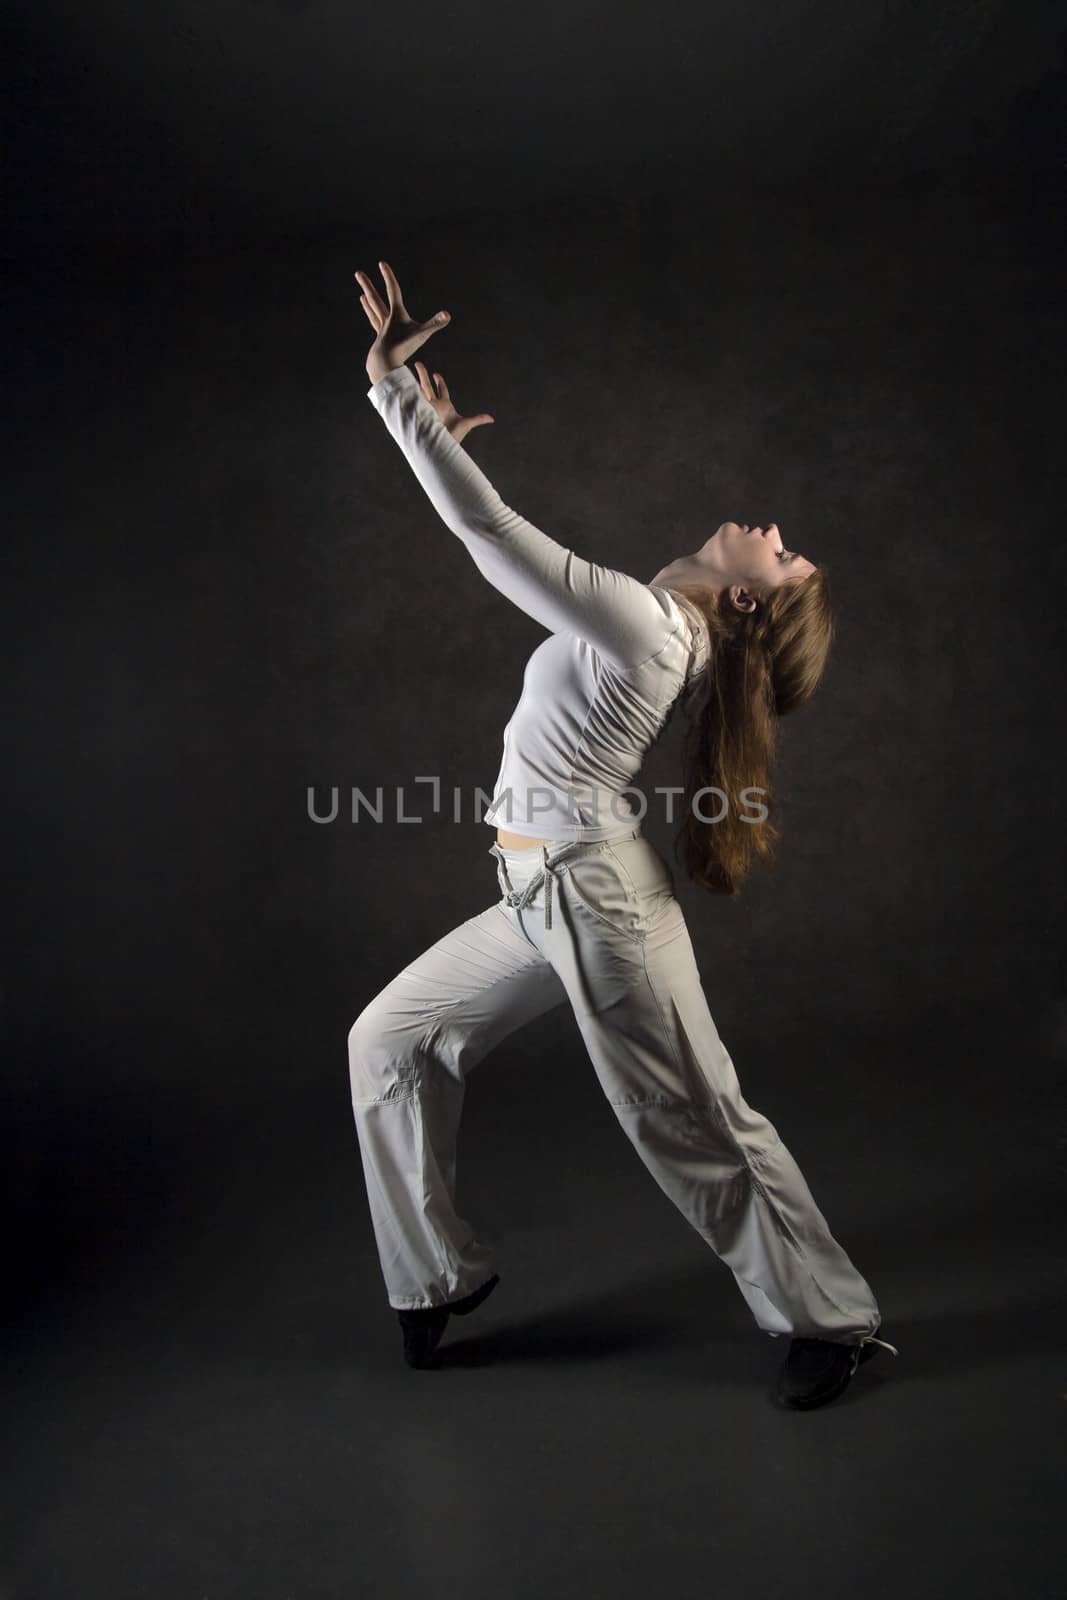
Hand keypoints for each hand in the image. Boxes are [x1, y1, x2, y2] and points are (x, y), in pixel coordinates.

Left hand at [355, 259, 450, 383]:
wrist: (384, 365)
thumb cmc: (402, 349)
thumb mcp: (421, 335)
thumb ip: (435, 324)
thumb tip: (447, 315)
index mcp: (396, 314)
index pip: (393, 291)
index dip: (388, 277)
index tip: (381, 263)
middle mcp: (386, 320)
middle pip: (375, 299)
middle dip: (368, 285)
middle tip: (358, 273)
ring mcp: (382, 331)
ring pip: (373, 313)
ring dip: (368, 303)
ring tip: (362, 296)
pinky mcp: (381, 341)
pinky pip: (376, 327)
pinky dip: (373, 320)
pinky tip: (374, 321)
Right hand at [412, 360, 494, 444]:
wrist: (442, 445)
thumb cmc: (454, 436)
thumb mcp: (467, 424)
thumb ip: (478, 419)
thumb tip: (492, 419)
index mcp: (445, 405)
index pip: (442, 390)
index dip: (439, 382)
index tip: (436, 374)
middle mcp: (434, 404)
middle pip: (428, 386)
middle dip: (423, 375)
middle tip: (418, 364)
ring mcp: (427, 406)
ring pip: (420, 388)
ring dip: (416, 377)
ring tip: (411, 366)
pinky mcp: (421, 409)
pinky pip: (414, 396)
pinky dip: (409, 388)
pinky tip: (402, 380)